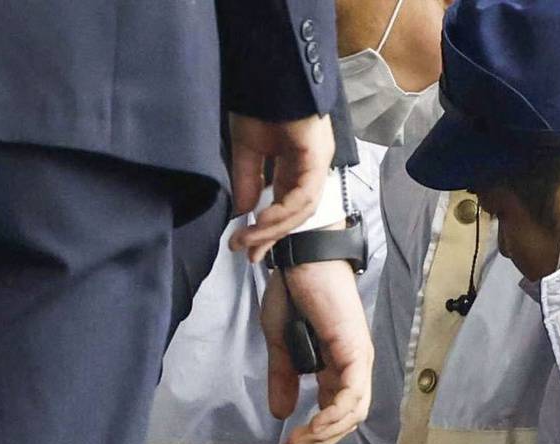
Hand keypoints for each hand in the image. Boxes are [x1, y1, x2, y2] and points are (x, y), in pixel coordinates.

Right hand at [228, 112, 335, 261]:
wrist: (270, 72)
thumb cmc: (259, 102)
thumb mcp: (246, 148)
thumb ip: (247, 181)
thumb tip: (242, 212)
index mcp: (295, 163)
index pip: (285, 206)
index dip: (266, 230)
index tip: (245, 247)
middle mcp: (310, 166)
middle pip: (295, 214)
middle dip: (270, 237)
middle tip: (248, 255)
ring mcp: (316, 162)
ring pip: (301, 210)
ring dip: (274, 229)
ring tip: (250, 239)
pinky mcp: (317, 157)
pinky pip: (302, 194)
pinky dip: (283, 212)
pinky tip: (263, 220)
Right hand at [262, 261, 372, 443]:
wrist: (300, 257)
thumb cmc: (292, 292)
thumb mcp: (280, 343)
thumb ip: (284, 378)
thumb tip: (282, 414)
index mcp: (338, 366)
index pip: (336, 413)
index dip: (315, 436)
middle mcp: (353, 365)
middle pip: (347, 420)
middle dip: (319, 442)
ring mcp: (358, 358)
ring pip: (353, 413)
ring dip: (324, 435)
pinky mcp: (355, 349)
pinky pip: (351, 395)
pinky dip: (334, 416)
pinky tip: (313, 426)